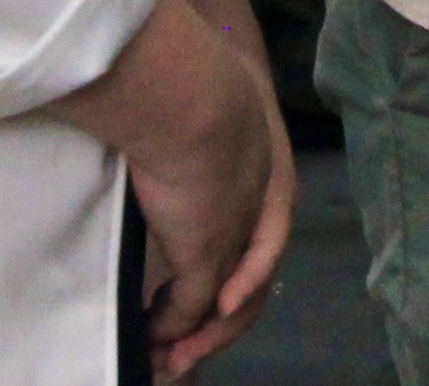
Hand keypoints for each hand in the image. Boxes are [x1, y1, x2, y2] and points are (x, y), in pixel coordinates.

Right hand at [132, 0, 293, 378]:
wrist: (192, 93)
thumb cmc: (195, 73)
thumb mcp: (211, 86)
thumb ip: (198, 99)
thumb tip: (175, 82)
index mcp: (272, 165)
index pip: (269, 227)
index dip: (250, 262)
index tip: (224, 287)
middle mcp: (262, 205)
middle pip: (258, 274)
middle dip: (228, 314)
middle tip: (195, 340)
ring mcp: (236, 232)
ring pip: (231, 299)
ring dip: (202, 331)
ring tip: (174, 354)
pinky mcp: (204, 252)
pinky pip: (192, 304)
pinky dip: (175, 325)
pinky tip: (156, 337)